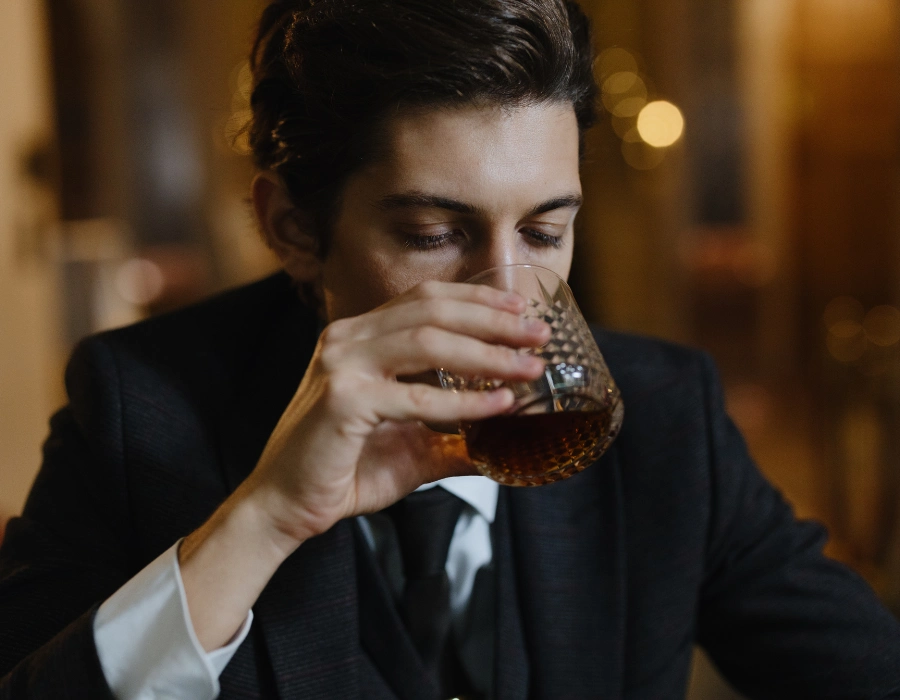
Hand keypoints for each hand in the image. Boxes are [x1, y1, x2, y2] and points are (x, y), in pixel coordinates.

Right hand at [241, 280, 549, 549]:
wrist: (284, 506)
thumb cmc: (341, 471)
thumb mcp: (410, 448)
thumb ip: (452, 438)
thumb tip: (503, 442)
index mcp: (358, 337)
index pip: (423, 298)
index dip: (475, 298)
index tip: (520, 310)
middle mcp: (347, 339)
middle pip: (431, 309)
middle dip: (493, 319)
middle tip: (539, 334)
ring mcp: (341, 365)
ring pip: (427, 340)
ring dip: (487, 353)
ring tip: (529, 367)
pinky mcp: (342, 400)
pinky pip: (416, 397)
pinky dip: (463, 402)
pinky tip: (499, 405)